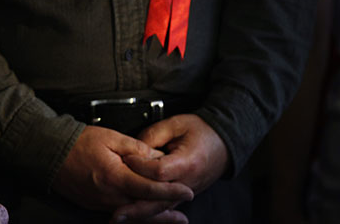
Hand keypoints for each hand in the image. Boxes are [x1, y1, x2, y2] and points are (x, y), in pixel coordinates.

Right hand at [52, 125, 193, 212]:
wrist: (50, 153)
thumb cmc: (79, 142)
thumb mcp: (110, 137)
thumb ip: (136, 148)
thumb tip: (156, 158)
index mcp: (114, 176)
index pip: (149, 188)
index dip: (170, 191)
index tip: (187, 191)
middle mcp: (108, 195)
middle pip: (143, 207)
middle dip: (166, 212)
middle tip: (185, 216)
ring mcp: (100, 203)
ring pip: (133, 214)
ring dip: (153, 217)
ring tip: (174, 219)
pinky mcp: (94, 205)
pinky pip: (120, 212)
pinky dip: (136, 215)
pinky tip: (146, 213)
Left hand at [113, 114, 229, 221]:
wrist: (223, 143)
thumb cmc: (201, 131)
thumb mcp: (176, 124)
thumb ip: (153, 135)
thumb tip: (134, 148)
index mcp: (188, 162)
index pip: (159, 171)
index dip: (139, 165)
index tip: (125, 158)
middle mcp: (188, 183)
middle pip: (158, 198)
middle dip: (135, 205)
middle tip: (116, 209)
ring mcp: (186, 192)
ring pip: (160, 208)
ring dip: (139, 214)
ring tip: (119, 217)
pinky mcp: (182, 195)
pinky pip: (163, 207)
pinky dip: (148, 213)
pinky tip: (133, 217)